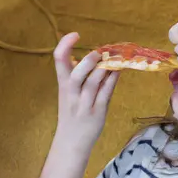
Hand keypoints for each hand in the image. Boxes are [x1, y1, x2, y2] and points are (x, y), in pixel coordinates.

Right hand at [53, 33, 118, 150]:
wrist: (70, 142)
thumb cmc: (70, 115)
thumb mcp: (67, 94)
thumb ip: (73, 76)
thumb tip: (81, 58)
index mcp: (63, 85)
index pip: (58, 61)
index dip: (65, 45)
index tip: (75, 34)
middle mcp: (72, 94)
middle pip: (75, 75)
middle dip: (87, 62)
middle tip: (98, 53)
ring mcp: (85, 104)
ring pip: (93, 83)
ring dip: (103, 69)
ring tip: (114, 58)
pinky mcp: (98, 112)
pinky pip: (106, 93)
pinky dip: (112, 80)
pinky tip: (119, 71)